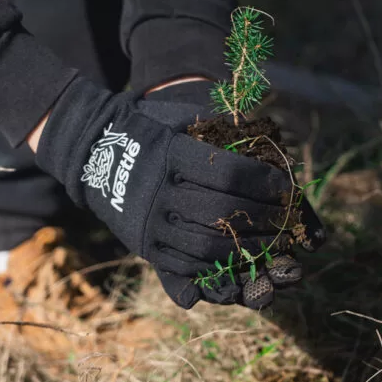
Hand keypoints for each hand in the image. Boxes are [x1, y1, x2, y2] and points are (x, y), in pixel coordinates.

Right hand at [32, 76, 324, 308]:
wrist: (93, 149)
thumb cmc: (150, 126)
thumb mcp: (181, 115)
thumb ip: (221, 126)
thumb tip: (269, 141)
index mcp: (169, 153)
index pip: (229, 173)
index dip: (263, 183)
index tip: (286, 185)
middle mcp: (157, 191)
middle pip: (223, 213)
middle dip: (264, 219)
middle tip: (287, 219)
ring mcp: (148, 222)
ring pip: (207, 246)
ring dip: (248, 248)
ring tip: (273, 244)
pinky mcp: (144, 246)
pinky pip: (186, 265)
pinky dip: (220, 267)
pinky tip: (243, 260)